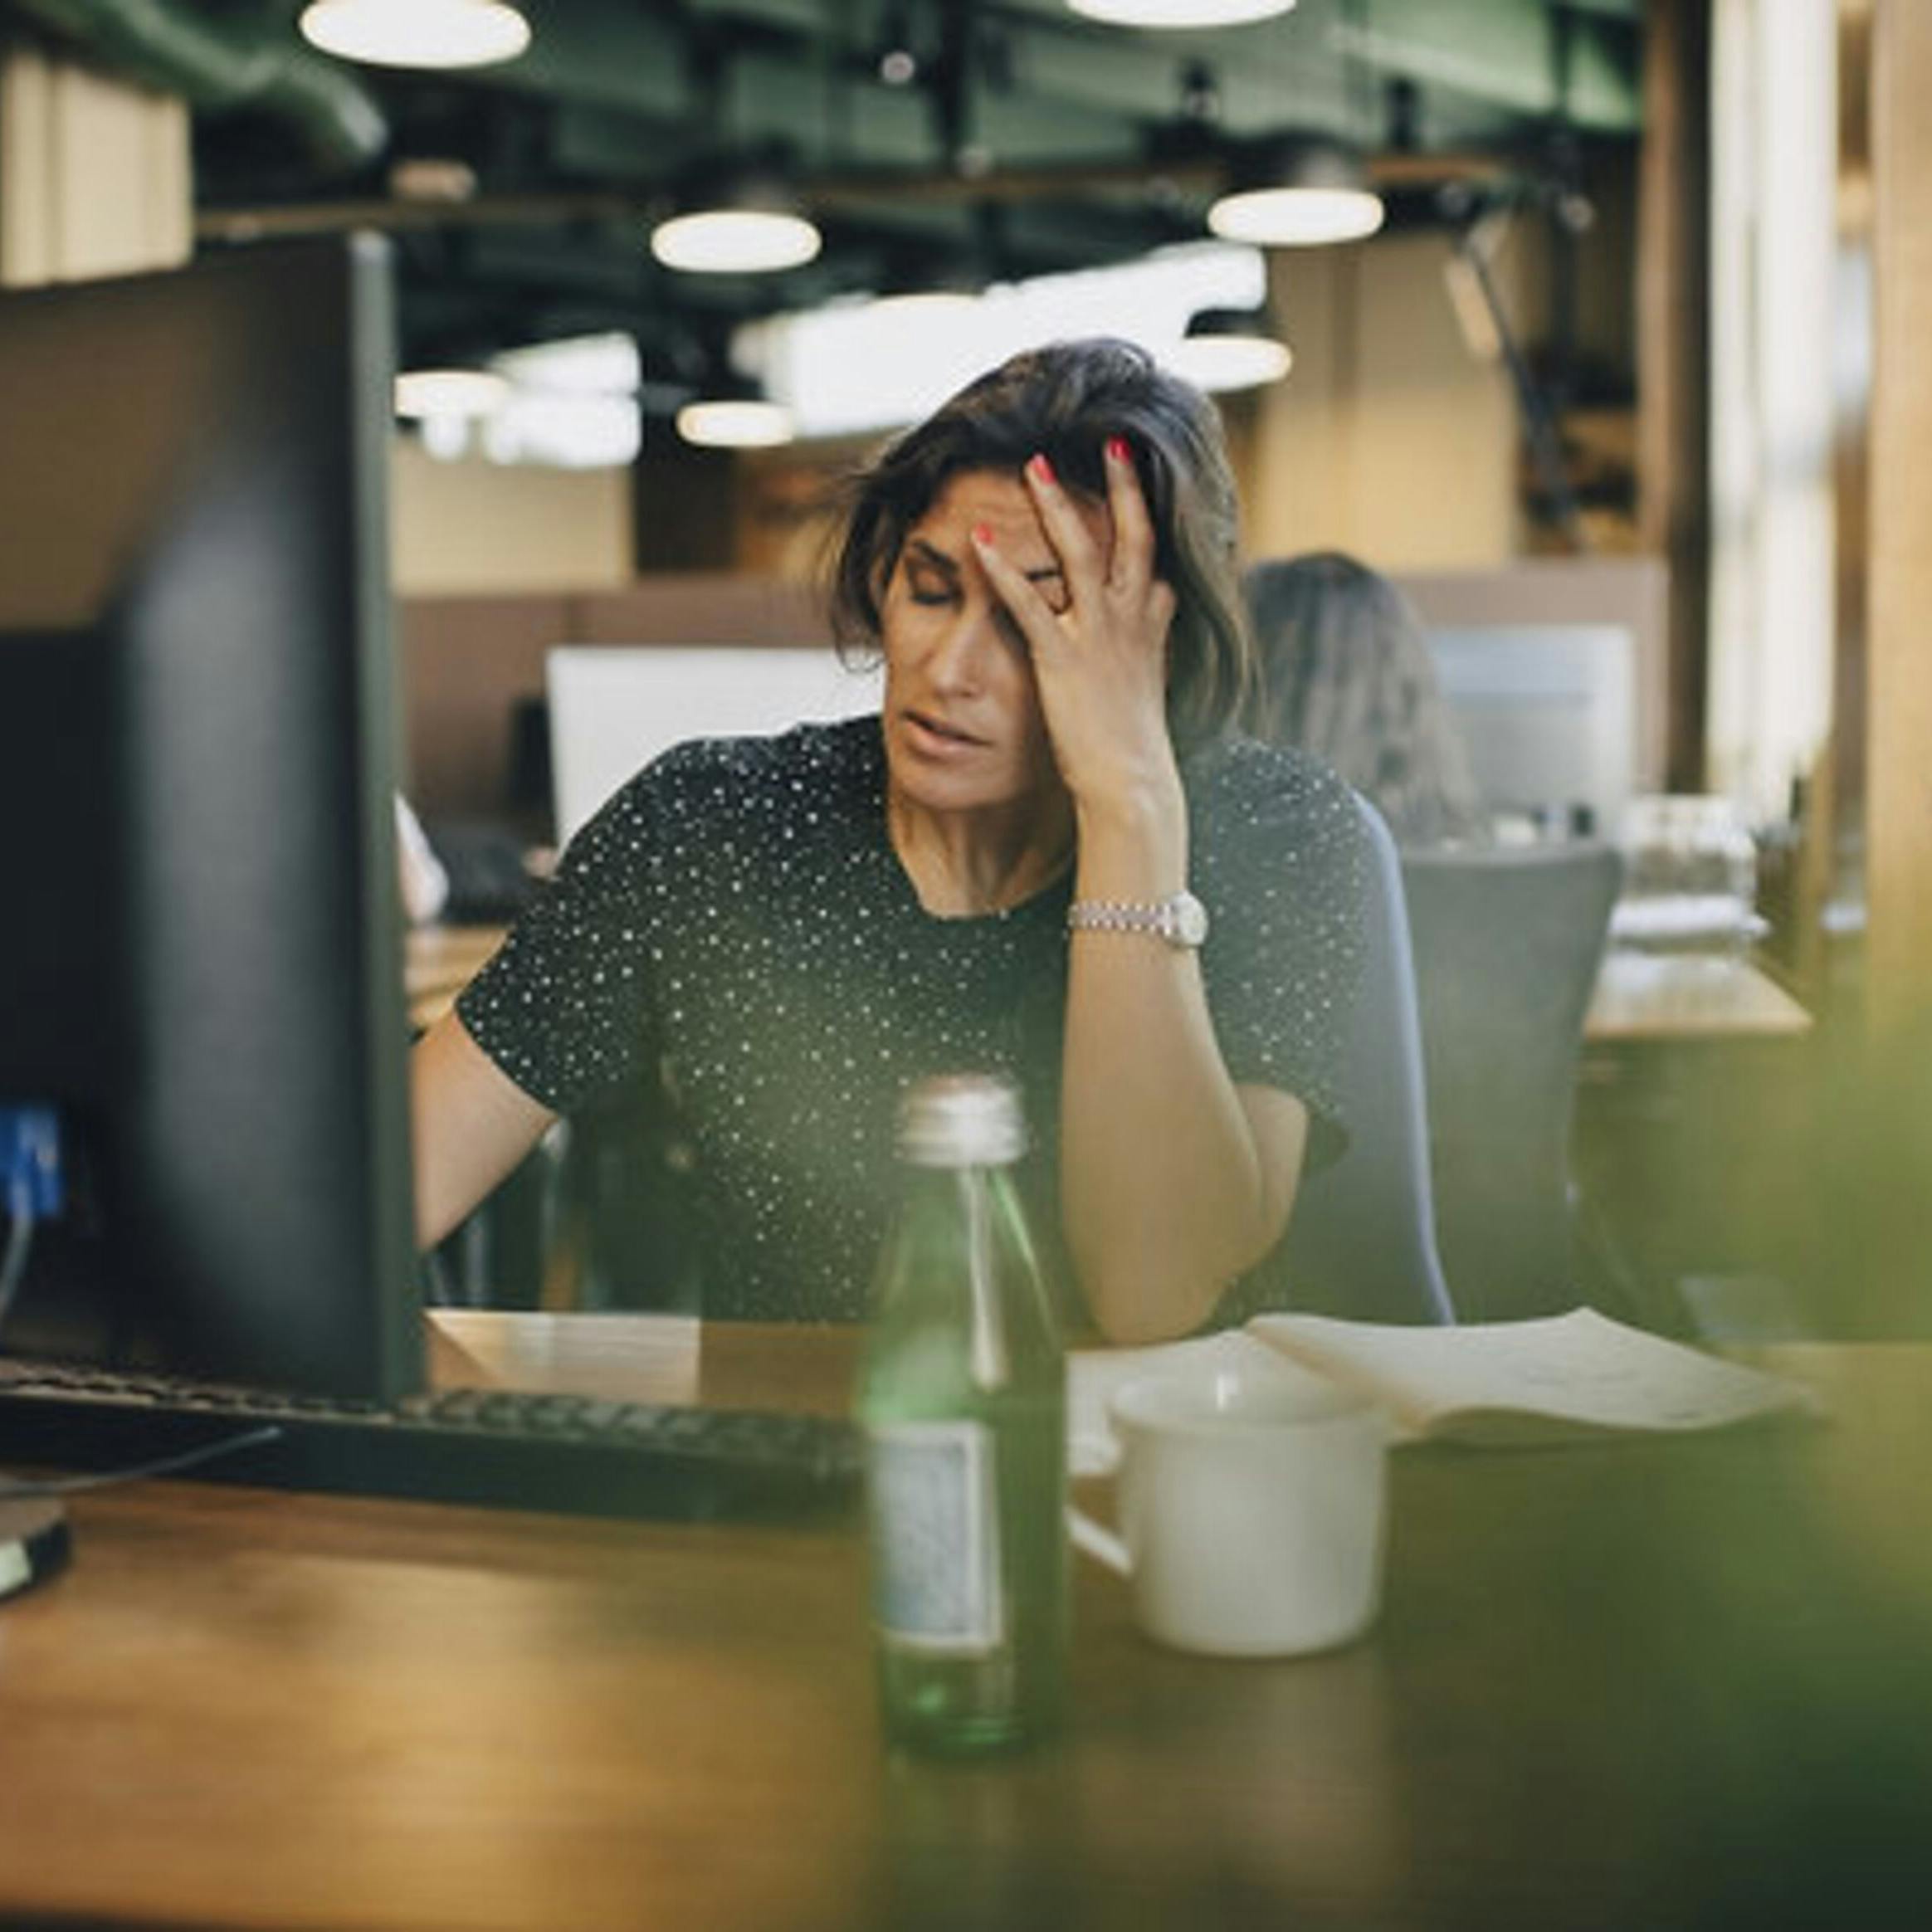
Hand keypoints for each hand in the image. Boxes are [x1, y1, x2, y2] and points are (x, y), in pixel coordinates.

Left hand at [971, 439, 1182, 823]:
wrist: (1133, 783)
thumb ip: (1145, 647)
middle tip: (1112, 441)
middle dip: (1123, 485)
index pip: (1157, 558)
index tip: (1140, 472)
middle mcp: (1133, 620)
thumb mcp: (1148, 685)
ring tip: (1034, 464)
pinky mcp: (1062, 658)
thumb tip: (1151, 627)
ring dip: (1057, 505)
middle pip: (1133, 536)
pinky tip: (979, 539)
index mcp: (1153, 625)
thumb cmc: (1133, 744)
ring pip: (1082, 552)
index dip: (1150, 512)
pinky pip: (1028, 603)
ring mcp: (1099, 635)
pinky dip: (1002, 568)